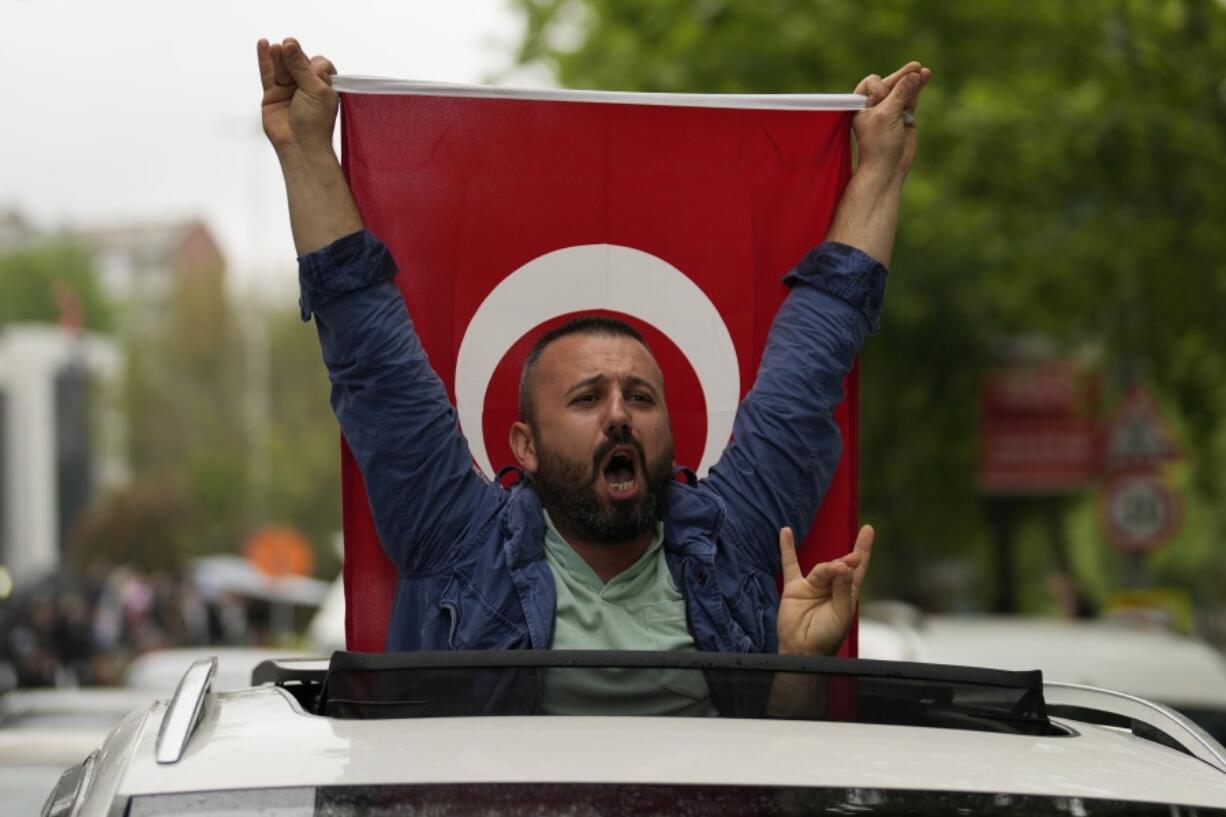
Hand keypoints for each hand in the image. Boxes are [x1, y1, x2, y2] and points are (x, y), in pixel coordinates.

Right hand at [257, 38, 338, 155]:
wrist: (300, 145)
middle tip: (288, 46)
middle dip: (293, 56)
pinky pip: (268, 73)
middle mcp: (306, 86)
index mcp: (323, 86)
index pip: (317, 63)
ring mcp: (288, 90)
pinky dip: (265, 59)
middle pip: (297, 62)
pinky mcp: (272, 94)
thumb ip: (300, 66)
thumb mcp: (314, 89)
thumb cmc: (315, 122)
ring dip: (279, 56)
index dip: (312, 62)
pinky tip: (263, 44)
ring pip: (282, 66)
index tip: (312, 67)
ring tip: (276, 47)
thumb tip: (290, 44)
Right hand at [776, 524, 872, 655]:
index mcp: (847, 593)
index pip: (858, 568)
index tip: (868, 530)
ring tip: (837, 568)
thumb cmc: (827, 636)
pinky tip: (785, 532)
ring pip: (821, 569)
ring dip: (828, 568)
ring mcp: (813, 585)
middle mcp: (831, 586)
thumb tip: (843, 566)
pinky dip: (787, 548)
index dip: (863, 549)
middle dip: (846, 562)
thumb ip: (843, 589)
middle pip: (840, 566)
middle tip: (850, 561)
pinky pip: (790, 565)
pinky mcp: (794, 588)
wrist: (804, 651)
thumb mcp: (842, 613)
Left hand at [851, 62, 931, 180]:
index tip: (881, 99)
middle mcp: (874, 106)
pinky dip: (917, 89)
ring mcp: (890, 110)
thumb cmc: (880, 143)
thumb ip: (901, 93)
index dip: (879, 87)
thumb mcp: (888, 114)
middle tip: (915, 66)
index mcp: (861, 105)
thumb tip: (915, 74)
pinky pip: (910, 98)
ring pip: (902, 89)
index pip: (871, 83)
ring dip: (913, 80)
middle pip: (890, 83)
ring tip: (924, 71)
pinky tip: (924, 77)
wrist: (888, 167)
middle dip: (901, 76)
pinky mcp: (903, 116)